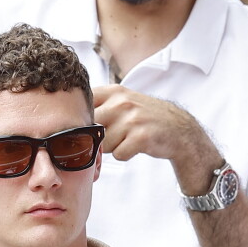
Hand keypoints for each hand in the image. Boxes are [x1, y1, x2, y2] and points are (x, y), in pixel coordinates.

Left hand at [93, 84, 221, 193]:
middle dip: (99, 138)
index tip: (90, 127)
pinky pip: (119, 155)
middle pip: (92, 130)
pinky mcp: (141, 137)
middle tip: (114, 136)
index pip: (83, 106)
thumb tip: (69, 120)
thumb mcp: (123, 101)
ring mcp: (132, 119)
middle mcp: (122, 102)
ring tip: (128, 139)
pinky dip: (125, 155)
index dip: (83, 122)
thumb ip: (99, 105)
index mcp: (114, 91)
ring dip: (114, 147)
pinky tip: (136, 146)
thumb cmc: (144, 118)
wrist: (178, 128)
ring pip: (105, 145)